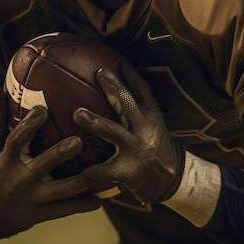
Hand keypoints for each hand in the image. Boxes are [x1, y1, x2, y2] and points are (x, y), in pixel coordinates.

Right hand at [0, 87, 100, 239]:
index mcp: (6, 161)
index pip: (16, 141)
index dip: (28, 126)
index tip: (42, 109)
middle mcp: (20, 180)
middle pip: (42, 166)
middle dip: (60, 154)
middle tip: (78, 140)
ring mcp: (34, 199)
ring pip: (62, 191)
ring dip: (83, 181)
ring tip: (102, 168)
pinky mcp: (44, 214)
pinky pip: (67, 209)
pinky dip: (85, 204)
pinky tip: (103, 196)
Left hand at [74, 63, 184, 204]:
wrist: (172, 182)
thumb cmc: (153, 146)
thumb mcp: (151, 123)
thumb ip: (134, 106)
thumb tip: (117, 79)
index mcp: (150, 116)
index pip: (143, 90)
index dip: (131, 75)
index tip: (116, 61)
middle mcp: (145, 130)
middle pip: (129, 104)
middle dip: (114, 87)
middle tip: (98, 73)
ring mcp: (137, 150)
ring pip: (114, 132)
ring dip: (96, 121)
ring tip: (77, 113)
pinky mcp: (128, 172)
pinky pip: (103, 171)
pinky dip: (87, 170)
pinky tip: (71, 167)